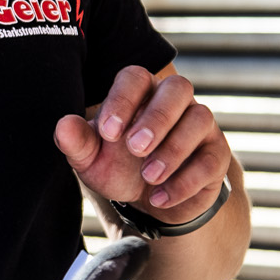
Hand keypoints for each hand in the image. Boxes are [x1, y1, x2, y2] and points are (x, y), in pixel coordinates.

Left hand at [56, 65, 230, 223]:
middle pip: (178, 87)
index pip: (135, 78)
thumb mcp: (92, 159)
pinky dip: (185, 181)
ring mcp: (200, 125)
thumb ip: (78, 141)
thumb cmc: (118, 167)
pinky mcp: (216, 155)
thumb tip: (63, 126)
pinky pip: (210, 159)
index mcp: (141, 92)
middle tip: (134, 148)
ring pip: (200, 118)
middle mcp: (175, 101)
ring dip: (173, 149)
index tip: (108, 133)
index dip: (122, 100)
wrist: (149, 201)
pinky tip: (160, 197)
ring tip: (148, 176)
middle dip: (157, 117)